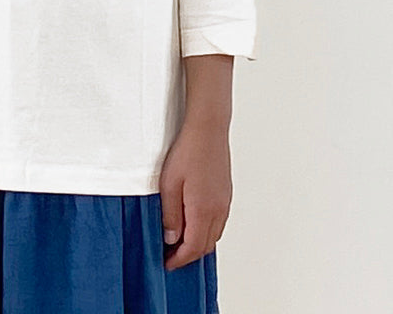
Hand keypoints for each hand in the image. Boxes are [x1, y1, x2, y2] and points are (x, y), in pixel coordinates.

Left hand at [158, 120, 231, 270]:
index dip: (179, 260)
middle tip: (170, 255)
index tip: (167, 263)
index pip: (192, 248)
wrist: (208, 129)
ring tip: (180, 241)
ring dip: (198, 244)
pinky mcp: (226, 194)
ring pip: (214, 235)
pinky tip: (194, 224)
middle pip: (205, 246)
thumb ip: (170, 215)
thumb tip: (171, 239)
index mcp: (203, 211)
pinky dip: (207, 231)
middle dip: (188, 255)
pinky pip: (218, 222)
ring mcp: (224, 202)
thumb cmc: (187, 151)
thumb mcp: (169, 184)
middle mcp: (218, 210)